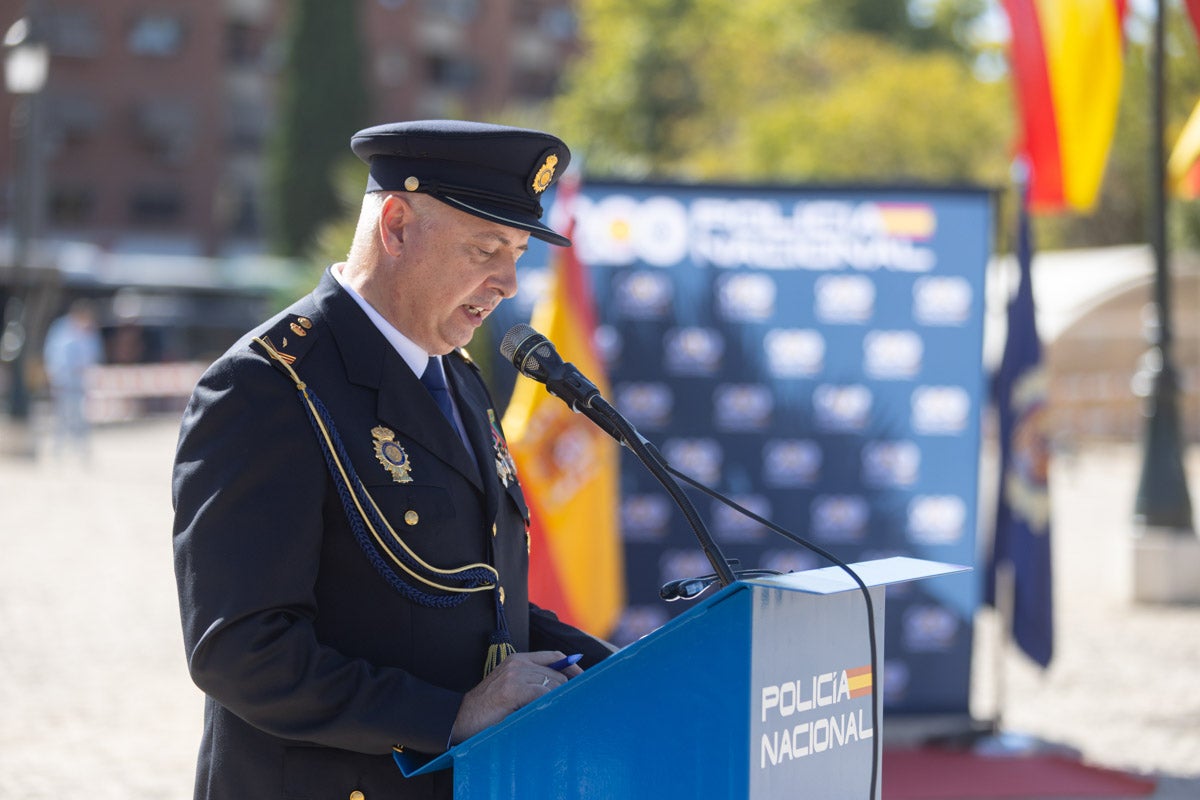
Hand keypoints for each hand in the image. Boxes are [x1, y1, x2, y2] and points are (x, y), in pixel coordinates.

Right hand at [449, 651, 581, 743]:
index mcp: (518, 659)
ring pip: (553, 685)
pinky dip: (550, 705)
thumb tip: (564, 689)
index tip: (586, 681)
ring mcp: (515, 675)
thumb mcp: (511, 688)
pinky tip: (549, 715)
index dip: (573, 668)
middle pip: (558, 674)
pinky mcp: (512, 689)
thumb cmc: (488, 709)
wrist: (460, 718)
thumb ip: (532, 683)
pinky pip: (543, 695)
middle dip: (568, 691)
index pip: (555, 657)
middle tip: (576, 706)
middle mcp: (518, 663)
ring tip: (561, 714)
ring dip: (559, 701)